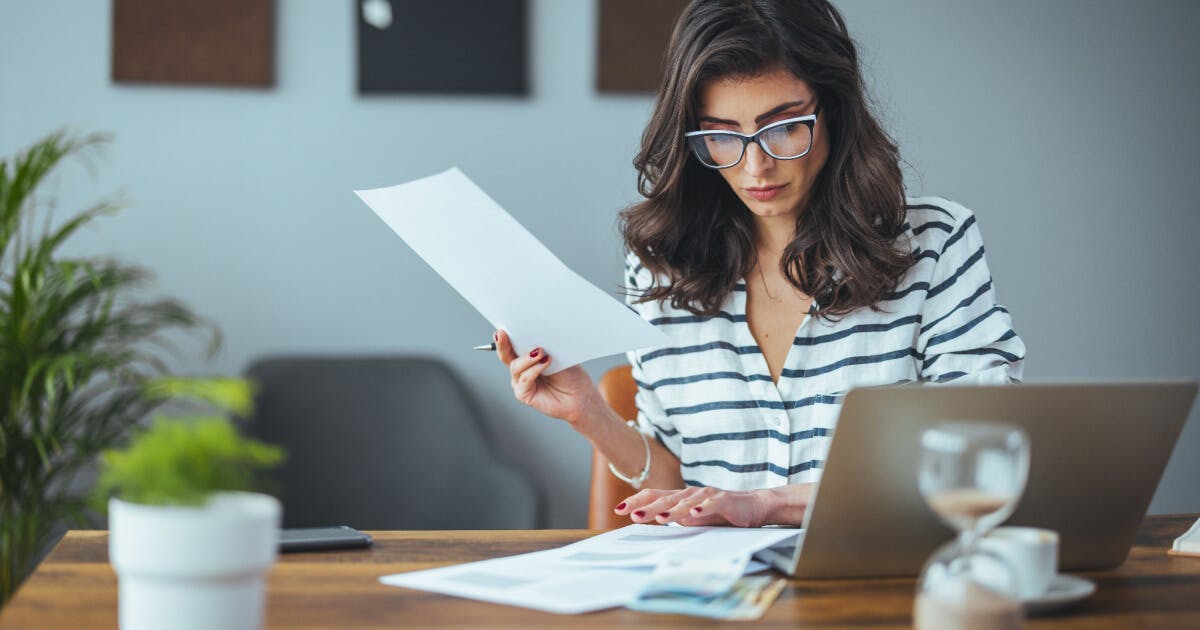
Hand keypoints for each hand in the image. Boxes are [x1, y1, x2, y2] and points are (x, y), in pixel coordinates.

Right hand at [494, 329, 602, 424]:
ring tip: (541, 352)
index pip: (512, 343)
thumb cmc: (570, 374)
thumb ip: (541, 345)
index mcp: (526, 355)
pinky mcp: (523, 394)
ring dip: (528, 358)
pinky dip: (534, 370)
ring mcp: (521, 381)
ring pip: (515, 366)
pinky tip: (545, 362)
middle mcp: (521, 368)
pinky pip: (524, 379)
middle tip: (503, 333)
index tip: (503, 327)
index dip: (505, 335)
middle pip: (506, 354)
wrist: (580, 395)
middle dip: (503, 343)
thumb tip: (532, 333)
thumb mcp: (556, 353)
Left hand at [613, 484, 815, 527]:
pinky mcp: (724, 499)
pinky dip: (703, 508)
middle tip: (632, 515)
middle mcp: (691, 493)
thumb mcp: (693, 519)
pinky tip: (694, 514)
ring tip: (660, 518)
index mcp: (681, 498)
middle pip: (666, 498)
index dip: (637, 501)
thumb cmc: (720, 513)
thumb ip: (676, 517)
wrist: (752, 506)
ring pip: (686, 501)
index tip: (619, 509)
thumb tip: (654, 520)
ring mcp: (707, 495)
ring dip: (673, 509)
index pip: (654, 496)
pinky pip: (712, 503)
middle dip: (648, 507)